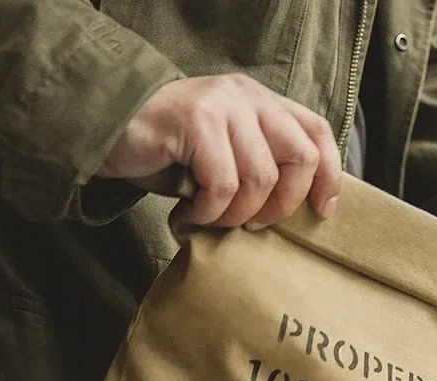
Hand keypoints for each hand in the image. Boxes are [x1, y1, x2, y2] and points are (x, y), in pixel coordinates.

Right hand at [98, 74, 341, 228]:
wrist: (107, 131)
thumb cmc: (168, 155)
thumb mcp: (223, 159)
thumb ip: (256, 168)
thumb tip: (290, 213)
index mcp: (262, 104)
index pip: (317, 132)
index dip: (329, 175)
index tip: (321, 212)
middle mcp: (248, 98)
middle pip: (301, 157)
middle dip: (282, 206)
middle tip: (252, 225)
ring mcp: (223, 105)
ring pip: (261, 177)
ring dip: (236, 215)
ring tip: (209, 220)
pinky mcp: (196, 121)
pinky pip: (222, 184)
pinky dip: (208, 213)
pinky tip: (188, 215)